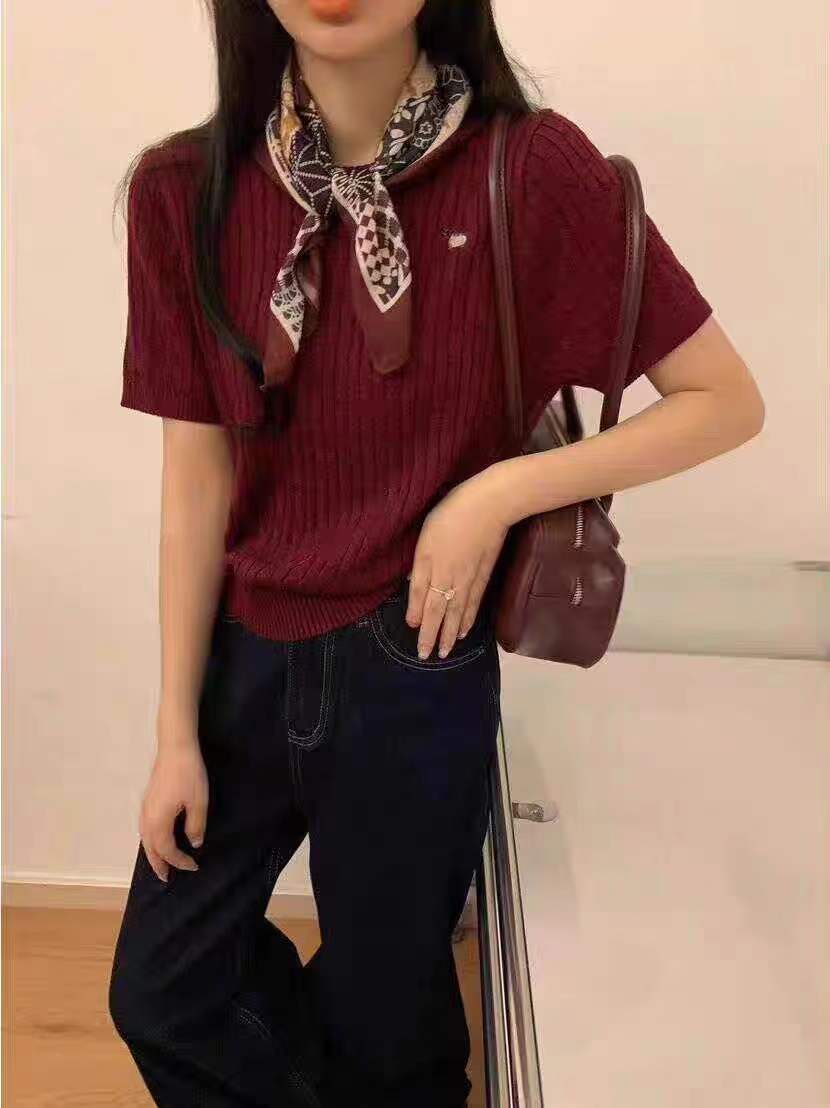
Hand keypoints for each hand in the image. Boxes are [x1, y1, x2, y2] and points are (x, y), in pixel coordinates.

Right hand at [139, 722, 207, 882]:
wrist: (175, 749)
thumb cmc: (189, 775)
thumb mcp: (198, 802)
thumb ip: (195, 826)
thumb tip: (193, 843)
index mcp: (159, 821)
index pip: (167, 850)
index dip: (179, 861)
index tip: (193, 866)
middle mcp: (147, 818)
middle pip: (150, 848)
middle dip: (158, 864)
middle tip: (166, 878)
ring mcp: (145, 808)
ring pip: (145, 838)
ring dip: (152, 853)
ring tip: (161, 863)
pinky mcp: (147, 800)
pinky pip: (144, 828)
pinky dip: (150, 840)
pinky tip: (157, 838)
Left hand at [407, 466, 511, 659]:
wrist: (490, 506)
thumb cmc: (452, 513)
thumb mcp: (425, 534)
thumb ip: (419, 563)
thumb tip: (412, 585)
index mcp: (429, 565)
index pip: (420, 597)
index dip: (416, 614)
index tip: (413, 629)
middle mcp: (447, 578)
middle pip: (437, 612)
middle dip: (430, 635)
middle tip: (426, 656)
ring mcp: (467, 579)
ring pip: (455, 613)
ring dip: (448, 634)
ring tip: (444, 651)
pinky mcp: (483, 576)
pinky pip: (472, 604)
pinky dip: (467, 620)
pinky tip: (463, 630)